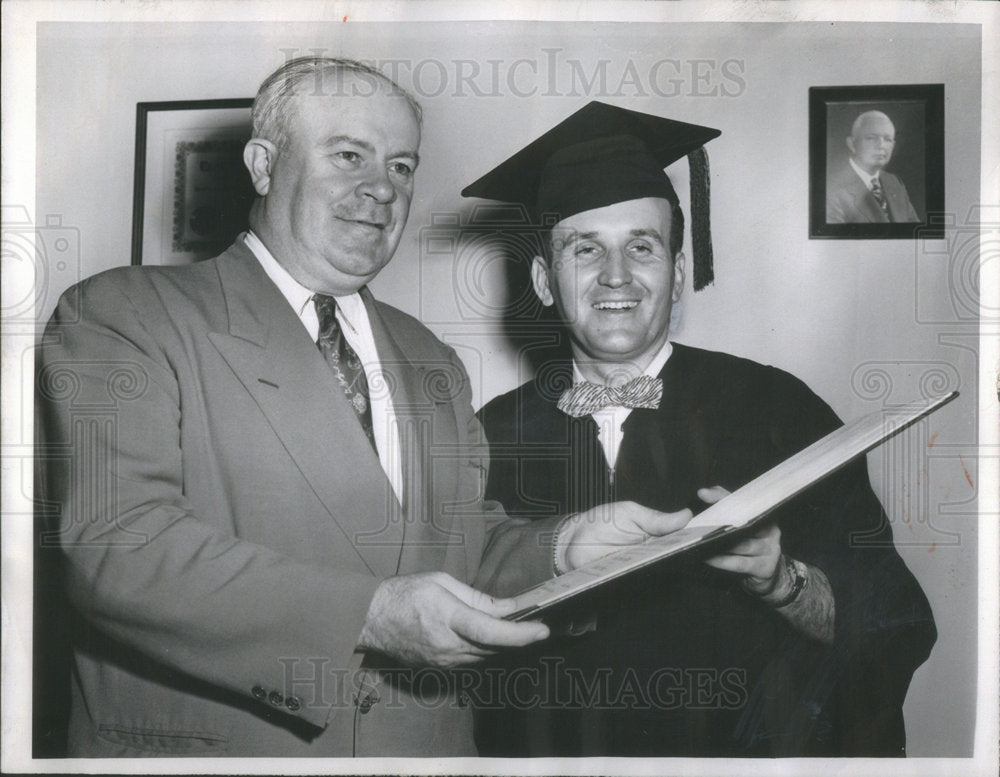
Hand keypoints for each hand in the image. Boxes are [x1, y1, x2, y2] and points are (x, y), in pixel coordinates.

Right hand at [357, 572, 548, 667]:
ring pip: (485, 656)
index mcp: (448, 618)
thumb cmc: (406, 594)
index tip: (542, 630)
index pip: (491, 632)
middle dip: (518, 637)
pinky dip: (483, 648)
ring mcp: (443, 661)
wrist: (371, 618)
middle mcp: (447, 645)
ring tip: (515, 627)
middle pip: (494, 647)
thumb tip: (508, 608)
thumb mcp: (442, 582)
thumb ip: (477, 598)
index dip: (520, 634)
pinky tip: (487, 636)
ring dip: (501, 644)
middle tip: (537, 624)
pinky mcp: (439, 668)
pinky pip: (471, 660)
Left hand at [557, 500, 700, 571]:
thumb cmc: (600, 523)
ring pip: (669, 571)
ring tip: (688, 558)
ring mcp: (646, 568)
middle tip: (708, 548)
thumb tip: (687, 515)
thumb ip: (657, 518)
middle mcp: (656, 552)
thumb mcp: (630, 513)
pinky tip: (662, 571)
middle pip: (682, 556)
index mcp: (658, 533)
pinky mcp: (634, 581)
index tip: (717, 534)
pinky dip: (657, 579)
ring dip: (677, 566)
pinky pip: (650, 584)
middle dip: (694, 553)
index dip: (700, 536)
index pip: (685, 536)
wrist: (571, 544)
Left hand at [701, 486, 782, 588]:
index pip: (741, 500)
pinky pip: (740, 563)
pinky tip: (708, 559)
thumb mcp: (739, 523)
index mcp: (763, 513)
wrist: (771, 574)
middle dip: (719, 523)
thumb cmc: (749, 543)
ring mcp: (770, 548)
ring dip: (720, 544)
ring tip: (700, 542)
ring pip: (742, 544)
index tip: (702, 494)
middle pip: (742, 522)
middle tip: (698, 523)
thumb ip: (724, 504)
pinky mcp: (765, 567)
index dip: (720, 496)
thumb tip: (704, 492)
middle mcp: (770, 529)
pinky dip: (722, 561)